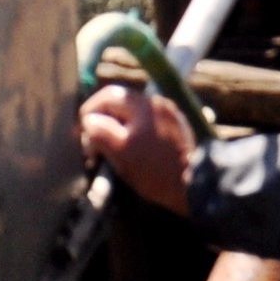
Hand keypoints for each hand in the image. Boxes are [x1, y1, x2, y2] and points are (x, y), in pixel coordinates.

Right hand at [78, 82, 197, 210]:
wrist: (198, 184)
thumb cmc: (156, 171)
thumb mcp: (122, 153)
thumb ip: (101, 132)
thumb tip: (89, 120)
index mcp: (143, 106)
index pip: (107, 96)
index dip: (89, 112)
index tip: (81, 132)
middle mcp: (157, 103)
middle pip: (120, 103)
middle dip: (103, 119)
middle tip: (93, 141)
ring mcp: (168, 114)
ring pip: (133, 113)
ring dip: (117, 125)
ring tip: (110, 147)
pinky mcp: (176, 127)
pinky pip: (146, 122)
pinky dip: (133, 130)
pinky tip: (131, 149)